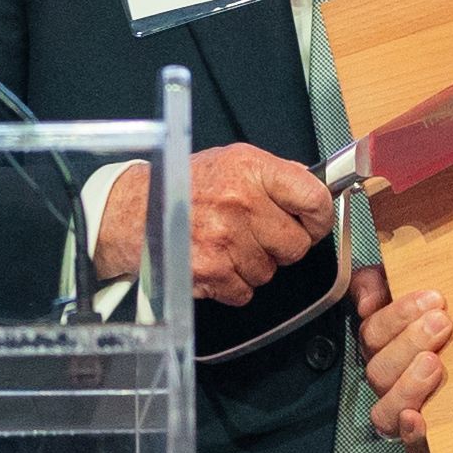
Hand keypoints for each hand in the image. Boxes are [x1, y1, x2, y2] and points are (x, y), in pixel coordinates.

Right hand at [99, 143, 332, 302]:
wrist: (133, 212)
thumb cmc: (182, 184)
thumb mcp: (231, 161)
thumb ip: (273, 174)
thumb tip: (314, 188)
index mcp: (250, 169)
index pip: (313, 198)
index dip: (319, 217)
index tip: (313, 222)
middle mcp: (240, 203)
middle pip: (296, 245)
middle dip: (283, 246)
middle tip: (261, 235)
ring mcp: (226, 240)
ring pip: (271, 272)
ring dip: (254, 265)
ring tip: (229, 244)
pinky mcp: (211, 271)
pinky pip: (246, 291)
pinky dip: (233, 284)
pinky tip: (216, 262)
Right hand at [355, 264, 449, 452]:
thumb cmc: (447, 325)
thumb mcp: (416, 293)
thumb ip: (379, 282)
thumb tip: (366, 301)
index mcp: (383, 347)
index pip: (373, 332)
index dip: (398, 315)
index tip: (433, 298)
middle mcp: (389, 380)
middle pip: (378, 370)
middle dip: (409, 343)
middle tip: (442, 323)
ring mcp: (404, 412)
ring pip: (385, 410)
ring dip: (407, 385)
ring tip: (435, 364)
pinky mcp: (426, 441)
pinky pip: (410, 445)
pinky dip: (411, 433)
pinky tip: (418, 419)